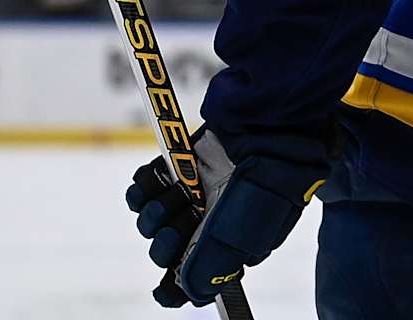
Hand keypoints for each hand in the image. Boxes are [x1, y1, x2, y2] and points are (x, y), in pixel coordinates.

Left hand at [125, 127, 332, 307]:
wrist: (269, 121)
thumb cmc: (269, 178)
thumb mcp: (247, 230)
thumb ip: (214, 265)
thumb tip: (187, 291)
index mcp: (229, 244)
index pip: (193, 279)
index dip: (175, 288)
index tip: (163, 289)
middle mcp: (207, 222)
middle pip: (165, 251)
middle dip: (166, 244)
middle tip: (180, 226)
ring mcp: (191, 194)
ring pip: (150, 221)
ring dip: (158, 211)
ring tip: (183, 192)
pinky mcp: (176, 166)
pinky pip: (142, 188)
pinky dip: (144, 186)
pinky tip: (159, 179)